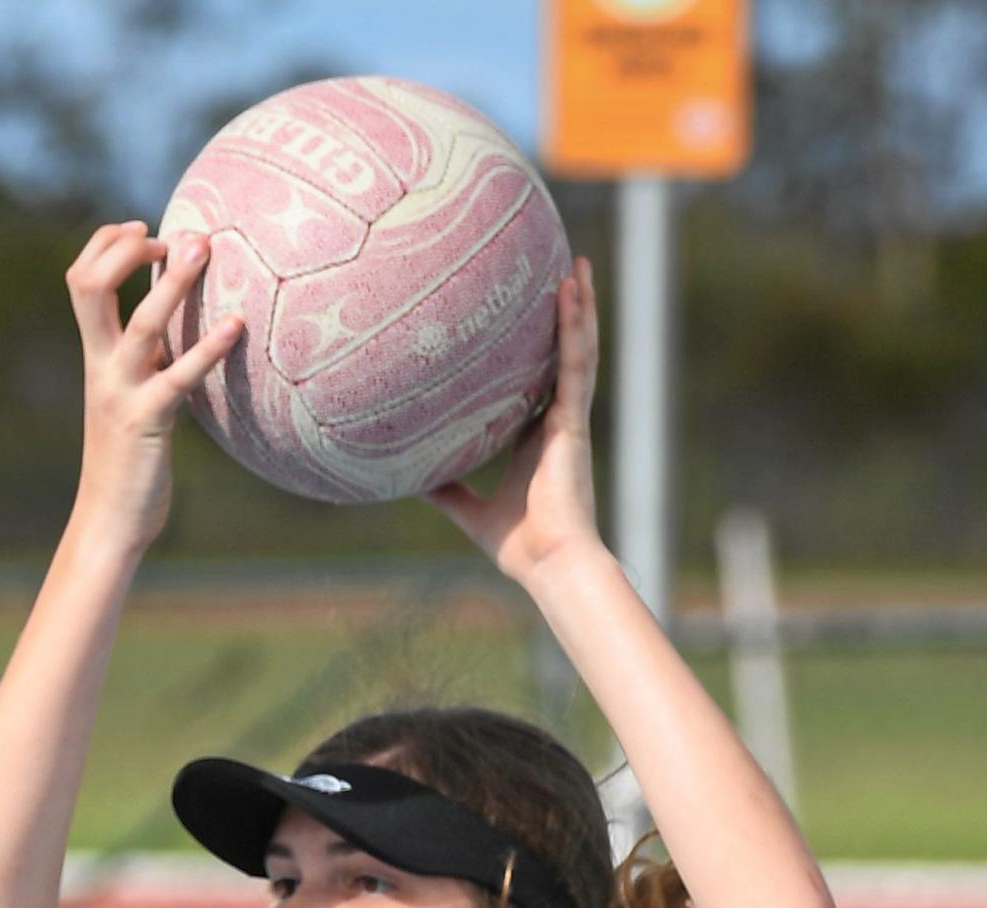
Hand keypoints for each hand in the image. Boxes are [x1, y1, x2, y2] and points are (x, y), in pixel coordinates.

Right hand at [65, 218, 243, 557]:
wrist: (109, 521)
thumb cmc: (128, 459)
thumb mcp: (129, 395)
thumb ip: (143, 359)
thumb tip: (175, 325)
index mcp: (95, 355)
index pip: (81, 277)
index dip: (107, 244)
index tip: (147, 233)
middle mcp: (101, 366)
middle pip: (90, 285)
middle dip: (128, 248)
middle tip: (176, 235)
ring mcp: (121, 392)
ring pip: (141, 323)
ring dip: (174, 282)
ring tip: (206, 247)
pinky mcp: (148, 422)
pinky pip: (179, 377)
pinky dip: (209, 348)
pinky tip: (237, 326)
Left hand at [428, 263, 606, 585]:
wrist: (549, 563)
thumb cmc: (518, 546)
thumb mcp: (468, 512)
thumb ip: (446, 491)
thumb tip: (407, 477)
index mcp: (536, 439)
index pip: (536, 382)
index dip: (536, 350)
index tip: (525, 319)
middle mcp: (556, 422)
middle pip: (561, 357)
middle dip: (564, 317)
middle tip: (560, 274)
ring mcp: (569, 418)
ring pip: (578, 350)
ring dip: (579, 306)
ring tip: (576, 266)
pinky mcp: (574, 420)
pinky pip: (577, 362)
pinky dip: (576, 325)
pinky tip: (572, 290)